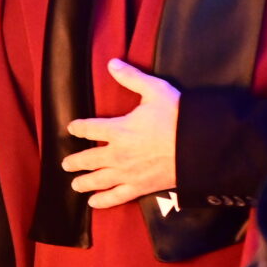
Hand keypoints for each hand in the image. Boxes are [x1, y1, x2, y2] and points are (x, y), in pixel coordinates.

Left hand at [63, 59, 178, 209]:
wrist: (200, 147)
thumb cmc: (179, 117)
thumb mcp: (155, 91)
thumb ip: (131, 78)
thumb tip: (112, 63)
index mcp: (119, 129)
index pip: (89, 128)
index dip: (79, 128)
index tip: (72, 128)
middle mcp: (118, 153)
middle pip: (88, 159)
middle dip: (75, 161)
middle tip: (66, 164)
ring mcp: (128, 172)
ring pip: (98, 180)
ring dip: (83, 182)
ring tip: (74, 184)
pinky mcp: (141, 186)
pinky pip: (117, 197)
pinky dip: (103, 201)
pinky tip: (93, 203)